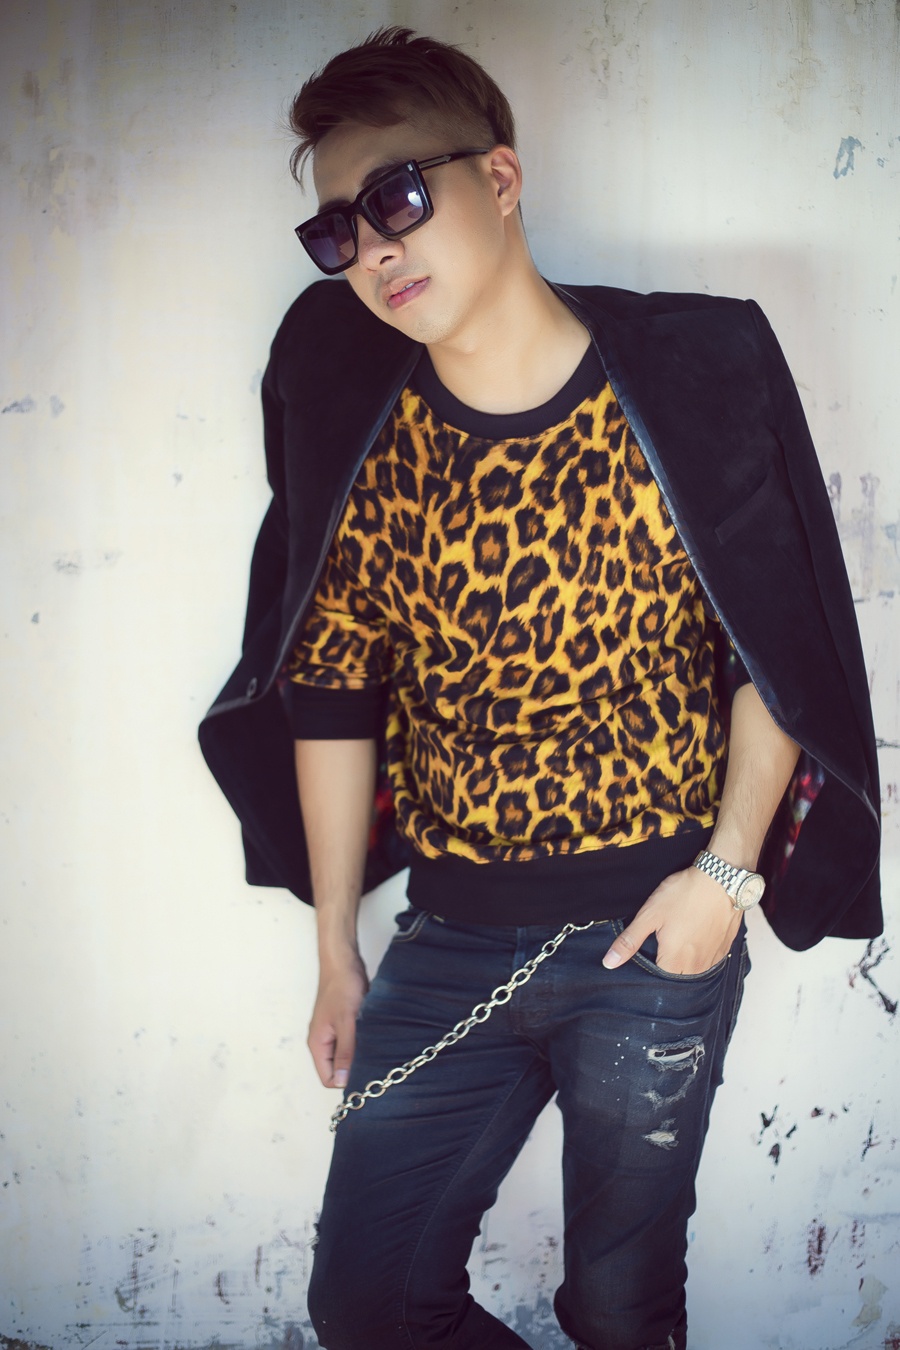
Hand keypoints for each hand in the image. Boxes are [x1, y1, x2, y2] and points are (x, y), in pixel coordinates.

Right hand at [308, 953, 368, 1088]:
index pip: (328, 1079)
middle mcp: (323, 1041)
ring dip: (360, 1054)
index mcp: (318, 1044)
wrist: (344, 961)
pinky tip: (375, 1036)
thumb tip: (342, 1081)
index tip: (366, 1075)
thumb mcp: (346, 1022)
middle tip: (375, 1061)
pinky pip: (353, 1042)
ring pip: (347, 1056)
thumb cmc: (341, 987)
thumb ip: (345, 1052)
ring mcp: (334, 1033)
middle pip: (337, 1070)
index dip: (346, 1081)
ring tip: (376, 1046)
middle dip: (355, 1068)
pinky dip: (363, 1042)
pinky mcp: (344, 1024)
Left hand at [602, 866, 741, 974]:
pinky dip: (700, 952)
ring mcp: (713, 959)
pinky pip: (708, 960)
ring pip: (693, 970)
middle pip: (676, 977)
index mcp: (674, 962)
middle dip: (667, 964)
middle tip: (664, 939)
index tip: (649, 951)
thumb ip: (629, 941)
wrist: (722, 879)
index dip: (649, 968)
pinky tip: (695, 934)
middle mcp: (696, 968)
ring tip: (680, 935)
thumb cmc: (684, 895)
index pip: (657, 981)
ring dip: (684, 960)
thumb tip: (609, 963)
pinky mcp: (724, 949)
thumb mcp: (650, 915)